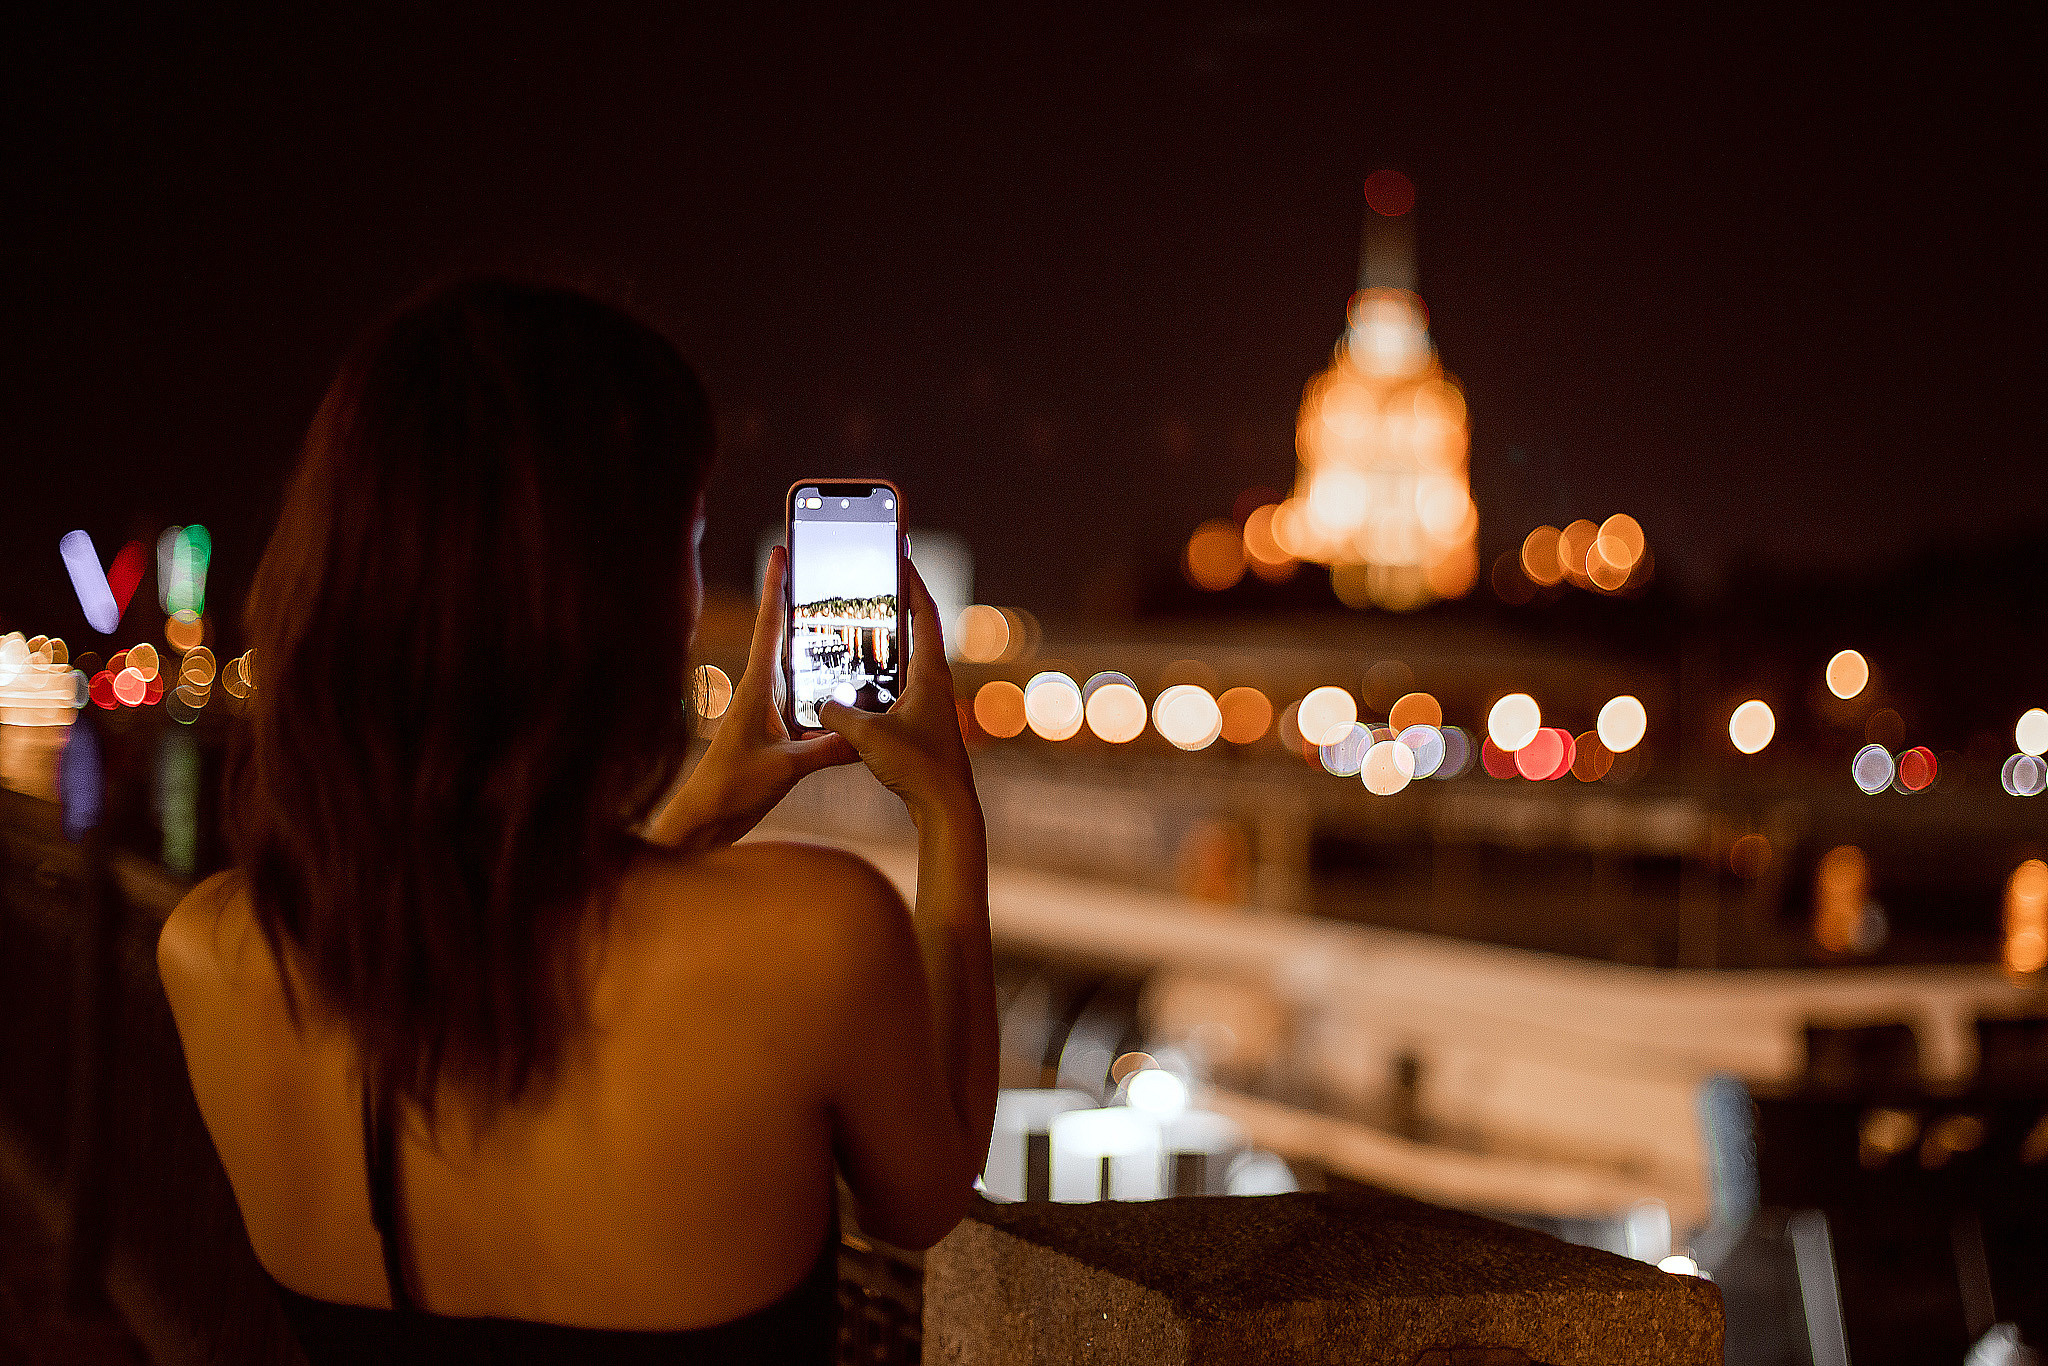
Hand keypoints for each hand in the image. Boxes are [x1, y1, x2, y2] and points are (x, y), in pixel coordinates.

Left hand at [644, 546, 855, 852]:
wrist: (705, 821)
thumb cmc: (731, 791)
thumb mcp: (784, 769)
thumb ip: (825, 750)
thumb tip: (865, 737)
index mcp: (756, 689)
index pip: (769, 626)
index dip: (776, 586)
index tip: (782, 549)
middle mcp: (760, 692)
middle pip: (782, 634)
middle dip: (798, 600)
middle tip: (819, 567)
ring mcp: (767, 711)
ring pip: (796, 666)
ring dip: (813, 641)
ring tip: (841, 615)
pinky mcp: (775, 733)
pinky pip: (805, 699)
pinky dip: (824, 685)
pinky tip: (846, 684)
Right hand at [816, 556, 978, 827]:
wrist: (946, 810)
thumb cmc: (918, 768)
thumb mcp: (867, 736)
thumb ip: (838, 713)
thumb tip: (819, 703)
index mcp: (930, 674)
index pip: (924, 614)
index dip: (912, 583)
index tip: (900, 558)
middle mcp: (935, 685)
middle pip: (918, 633)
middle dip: (899, 608)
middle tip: (877, 587)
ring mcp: (931, 706)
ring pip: (908, 663)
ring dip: (890, 645)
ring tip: (862, 630)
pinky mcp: (923, 726)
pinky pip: (900, 690)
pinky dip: (883, 678)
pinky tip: (859, 686)